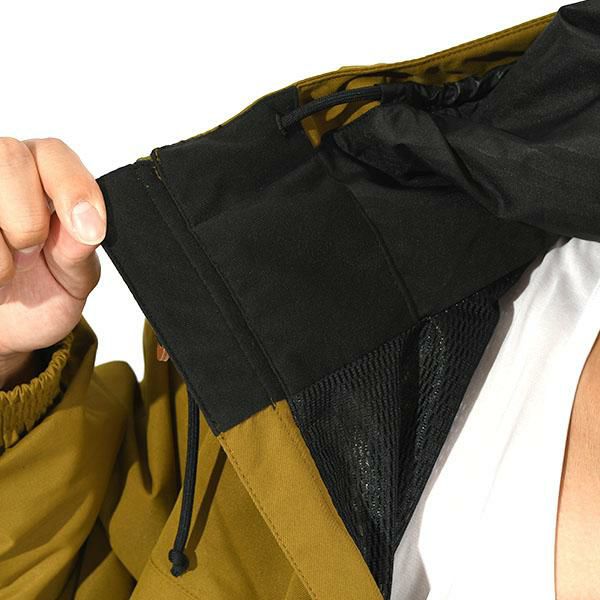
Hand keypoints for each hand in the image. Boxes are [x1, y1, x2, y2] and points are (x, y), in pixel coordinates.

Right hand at [0, 137, 105, 361]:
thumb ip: (80, 249)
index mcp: (43, 174)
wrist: (6, 323)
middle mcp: (1, 170)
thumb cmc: (40, 291)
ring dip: (0, 246)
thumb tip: (88, 225)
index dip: (73, 189)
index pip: (54, 154)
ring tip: (8, 266)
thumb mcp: (73, 277)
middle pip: (9, 158)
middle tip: (30, 252)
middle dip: (28, 219)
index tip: (87, 232)